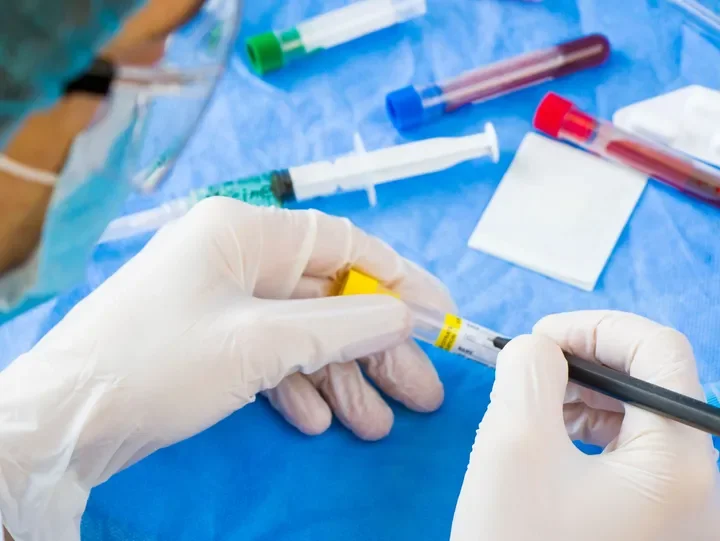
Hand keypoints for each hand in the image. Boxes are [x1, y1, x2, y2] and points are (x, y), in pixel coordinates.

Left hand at [0, 199, 452, 540]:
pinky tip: (316, 420)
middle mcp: (236, 258)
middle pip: (328, 297)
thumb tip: (403, 316)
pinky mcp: (212, 341)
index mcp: (244, 232)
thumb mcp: (261, 343)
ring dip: (340, 377)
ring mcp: (223, 301)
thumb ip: (342, 326)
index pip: (342, 244)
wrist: (67, 422)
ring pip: (302, 333)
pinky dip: (296, 386)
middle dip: (373, 346)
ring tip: (375, 423)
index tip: (439, 316)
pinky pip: (270, 356)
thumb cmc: (161, 362)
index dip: (398, 279)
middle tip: (420, 391)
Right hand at [451, 311, 719, 540]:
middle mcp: (703, 487)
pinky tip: (554, 440)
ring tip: (536, 406)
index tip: (539, 338)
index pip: (659, 350)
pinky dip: (592, 432)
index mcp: (682, 463)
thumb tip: (541, 347)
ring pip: (643, 419)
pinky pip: (635, 456)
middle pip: (654, 384)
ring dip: (586, 395)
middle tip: (529, 369)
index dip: (594, 326)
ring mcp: (685, 512)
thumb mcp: (511, 446)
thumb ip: (529, 371)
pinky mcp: (660, 526)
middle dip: (586, 362)